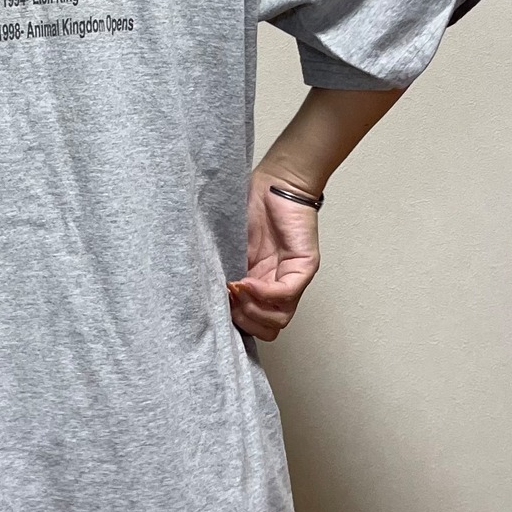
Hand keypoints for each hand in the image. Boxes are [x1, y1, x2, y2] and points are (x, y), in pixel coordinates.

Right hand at [226, 167, 321, 339]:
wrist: (274, 183)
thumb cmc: (250, 207)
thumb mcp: (228, 246)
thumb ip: (223, 269)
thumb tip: (206, 295)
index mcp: (259, 284)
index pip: (253, 323)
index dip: (235, 320)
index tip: (217, 302)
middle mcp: (277, 286)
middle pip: (267, 328)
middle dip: (242, 320)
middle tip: (226, 299)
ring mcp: (293, 279)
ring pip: (279, 319)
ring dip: (252, 310)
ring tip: (235, 289)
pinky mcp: (304, 267)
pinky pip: (286, 295)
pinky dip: (263, 294)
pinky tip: (245, 281)